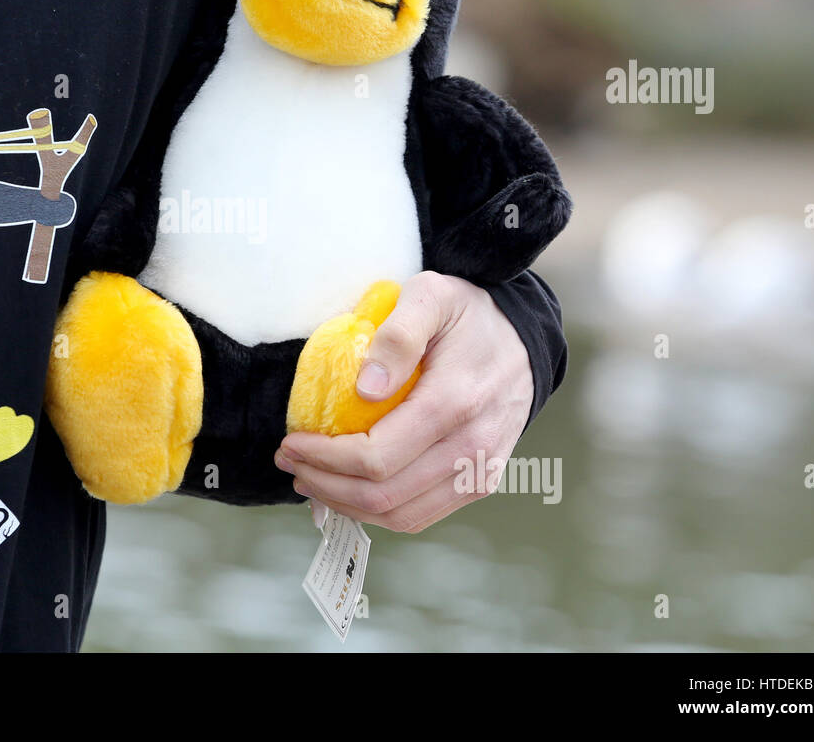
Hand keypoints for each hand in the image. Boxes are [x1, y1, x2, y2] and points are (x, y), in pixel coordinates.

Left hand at [274, 271, 532, 532]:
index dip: (325, 458)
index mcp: (455, 402)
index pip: (376, 456)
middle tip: (289, 461)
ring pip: (400, 516)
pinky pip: (420, 516)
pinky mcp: (478, 484)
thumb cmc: (468, 315)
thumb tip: (364, 389)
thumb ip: (398, 335)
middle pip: (382, 494)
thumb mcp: (430, 297)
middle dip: (325, 484)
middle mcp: (472, 448)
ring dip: (345, 505)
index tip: (291, 441)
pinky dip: (376, 512)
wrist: (523, 340)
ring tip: (310, 479)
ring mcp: (479, 472)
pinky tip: (347, 490)